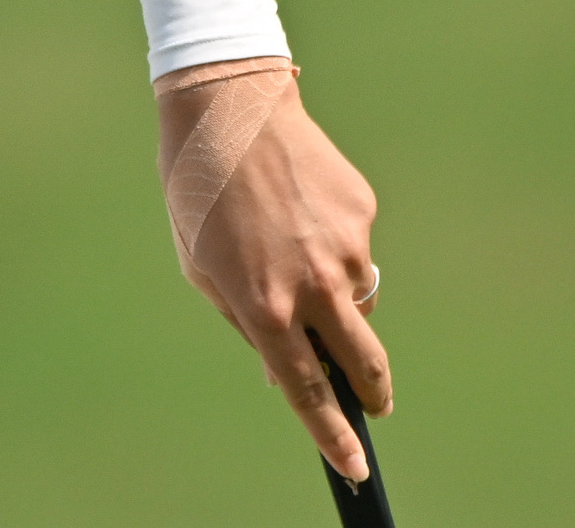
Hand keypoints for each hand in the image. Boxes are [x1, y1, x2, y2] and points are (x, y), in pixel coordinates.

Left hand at [157, 61, 389, 480]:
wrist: (229, 107)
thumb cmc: (199, 192)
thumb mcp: (202, 268)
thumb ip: (249, 324)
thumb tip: (288, 373)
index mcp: (263, 305)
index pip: (308, 390)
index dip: (333, 436)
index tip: (354, 467)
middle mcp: (312, 284)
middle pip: (362, 363)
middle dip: (373, 393)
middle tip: (374, 404)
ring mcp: (345, 249)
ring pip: (356, 299)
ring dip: (333, 294)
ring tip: (285, 241)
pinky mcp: (363, 214)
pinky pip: (354, 249)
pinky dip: (330, 241)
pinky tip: (296, 203)